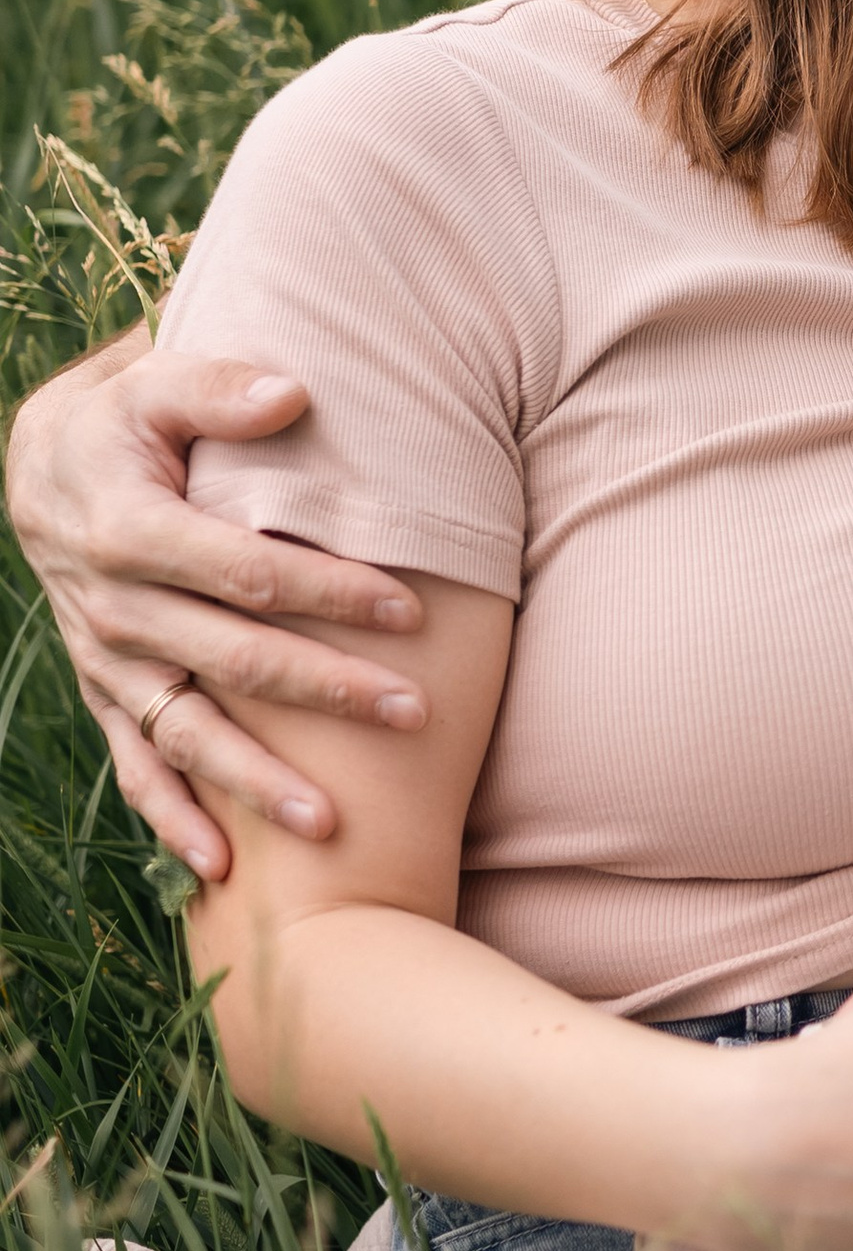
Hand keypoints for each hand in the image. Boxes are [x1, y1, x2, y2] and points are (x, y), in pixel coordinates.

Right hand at [3, 339, 426, 877]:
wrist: (40, 469)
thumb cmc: (124, 419)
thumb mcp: (154, 383)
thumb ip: (219, 388)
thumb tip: (295, 391)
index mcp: (130, 529)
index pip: (247, 570)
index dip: (328, 591)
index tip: (409, 610)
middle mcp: (114, 606)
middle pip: (235, 660)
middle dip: (327, 691)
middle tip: (413, 716)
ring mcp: (108, 660)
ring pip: (188, 732)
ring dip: (257, 780)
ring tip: (330, 825)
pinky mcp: (105, 692)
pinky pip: (137, 764)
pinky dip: (173, 818)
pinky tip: (221, 867)